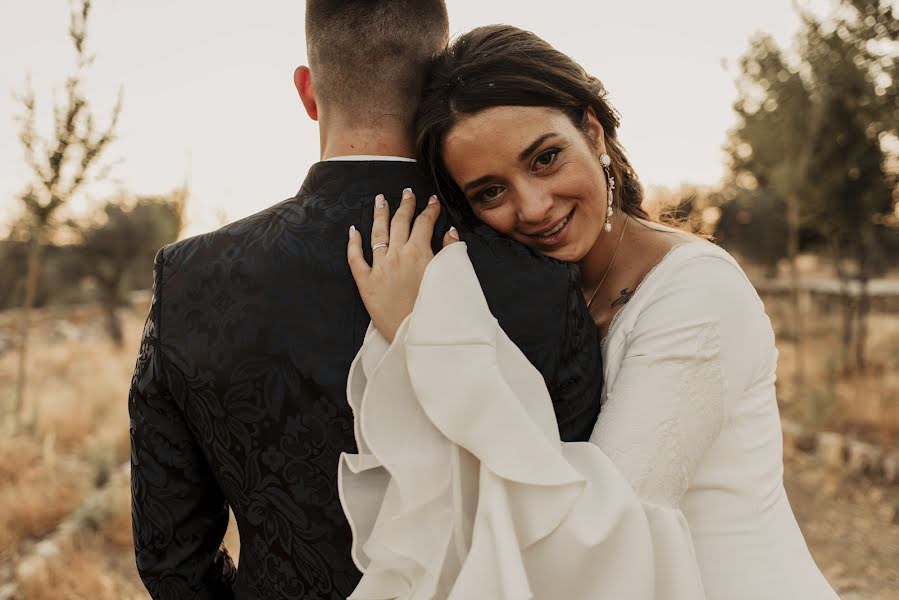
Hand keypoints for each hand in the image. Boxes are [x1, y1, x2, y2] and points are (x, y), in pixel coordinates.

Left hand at [348, 188, 460, 341]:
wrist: (418, 336)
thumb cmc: (438, 311)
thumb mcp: (450, 278)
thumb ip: (450, 253)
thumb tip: (450, 232)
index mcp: (419, 253)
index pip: (425, 223)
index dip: (429, 210)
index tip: (432, 201)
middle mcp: (397, 256)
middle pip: (400, 222)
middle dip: (405, 205)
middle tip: (406, 193)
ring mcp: (379, 268)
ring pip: (377, 234)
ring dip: (379, 214)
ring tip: (380, 200)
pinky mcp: (365, 284)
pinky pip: (355, 259)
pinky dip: (353, 243)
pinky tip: (353, 230)